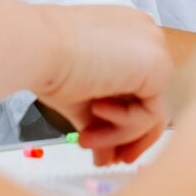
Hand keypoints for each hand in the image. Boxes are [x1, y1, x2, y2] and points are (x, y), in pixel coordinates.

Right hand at [32, 5, 173, 166]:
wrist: (36, 45)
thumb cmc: (48, 60)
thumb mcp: (81, 97)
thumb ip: (99, 123)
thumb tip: (104, 155)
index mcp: (128, 35)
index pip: (142, 86)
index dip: (127, 122)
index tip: (112, 150)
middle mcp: (146, 37)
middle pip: (153, 100)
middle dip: (130, 137)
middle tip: (112, 160)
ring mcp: (155, 49)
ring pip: (150, 111)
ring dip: (117, 135)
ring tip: (85, 139)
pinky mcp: (158, 66)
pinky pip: (151, 114)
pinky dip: (124, 126)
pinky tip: (96, 112)